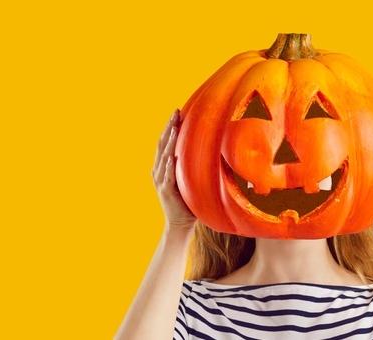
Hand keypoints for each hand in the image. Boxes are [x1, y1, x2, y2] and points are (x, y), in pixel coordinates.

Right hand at [152, 109, 196, 233]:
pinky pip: (167, 176)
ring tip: (173, 128)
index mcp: (164, 167)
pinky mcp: (165, 191)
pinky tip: (171, 157)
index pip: (166, 142)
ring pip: (163, 157)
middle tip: (175, 112)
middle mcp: (159, 171)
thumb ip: (194, 167)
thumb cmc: (188, 202)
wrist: (179, 224)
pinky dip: (168, 166)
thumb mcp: (190, 180)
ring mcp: (161, 181)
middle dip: (168, 127)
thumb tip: (213, 151)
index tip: (177, 112)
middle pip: (162, 145)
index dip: (170, 127)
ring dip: (168, 142)